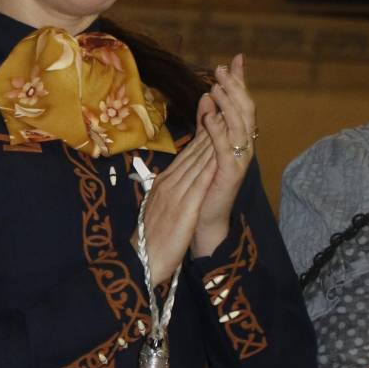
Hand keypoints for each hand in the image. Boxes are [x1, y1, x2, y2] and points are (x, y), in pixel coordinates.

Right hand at [136, 132, 217, 286]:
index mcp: (163, 183)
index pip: (185, 155)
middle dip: (208, 129)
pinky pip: (200, 183)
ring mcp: (176, 194)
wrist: (143, 260)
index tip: (213, 117)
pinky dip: (210, 165)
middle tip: (221, 108)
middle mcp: (169, 183)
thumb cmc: (150, 238)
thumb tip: (168, 183)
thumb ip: (165, 193)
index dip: (201, 135)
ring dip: (212, 140)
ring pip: (197, 162)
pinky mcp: (185, 208)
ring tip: (225, 121)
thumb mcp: (156, 209)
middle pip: (192, 152)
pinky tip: (221, 153)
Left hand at [191, 56, 255, 256]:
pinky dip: (218, 130)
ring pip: (241, 125)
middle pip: (246, 109)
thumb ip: (208, 121)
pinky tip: (209, 116)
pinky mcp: (231, 173)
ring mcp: (240, 159)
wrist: (204, 219)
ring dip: (228, 103)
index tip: (236, 58)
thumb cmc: (205, 184)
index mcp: (238, 137)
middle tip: (222, 68)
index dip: (239, 81)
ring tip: (216, 85)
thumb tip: (207, 94)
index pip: (241, 103)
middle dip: (235, 87)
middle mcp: (244, 145)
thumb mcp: (205, 146)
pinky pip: (226, 148)